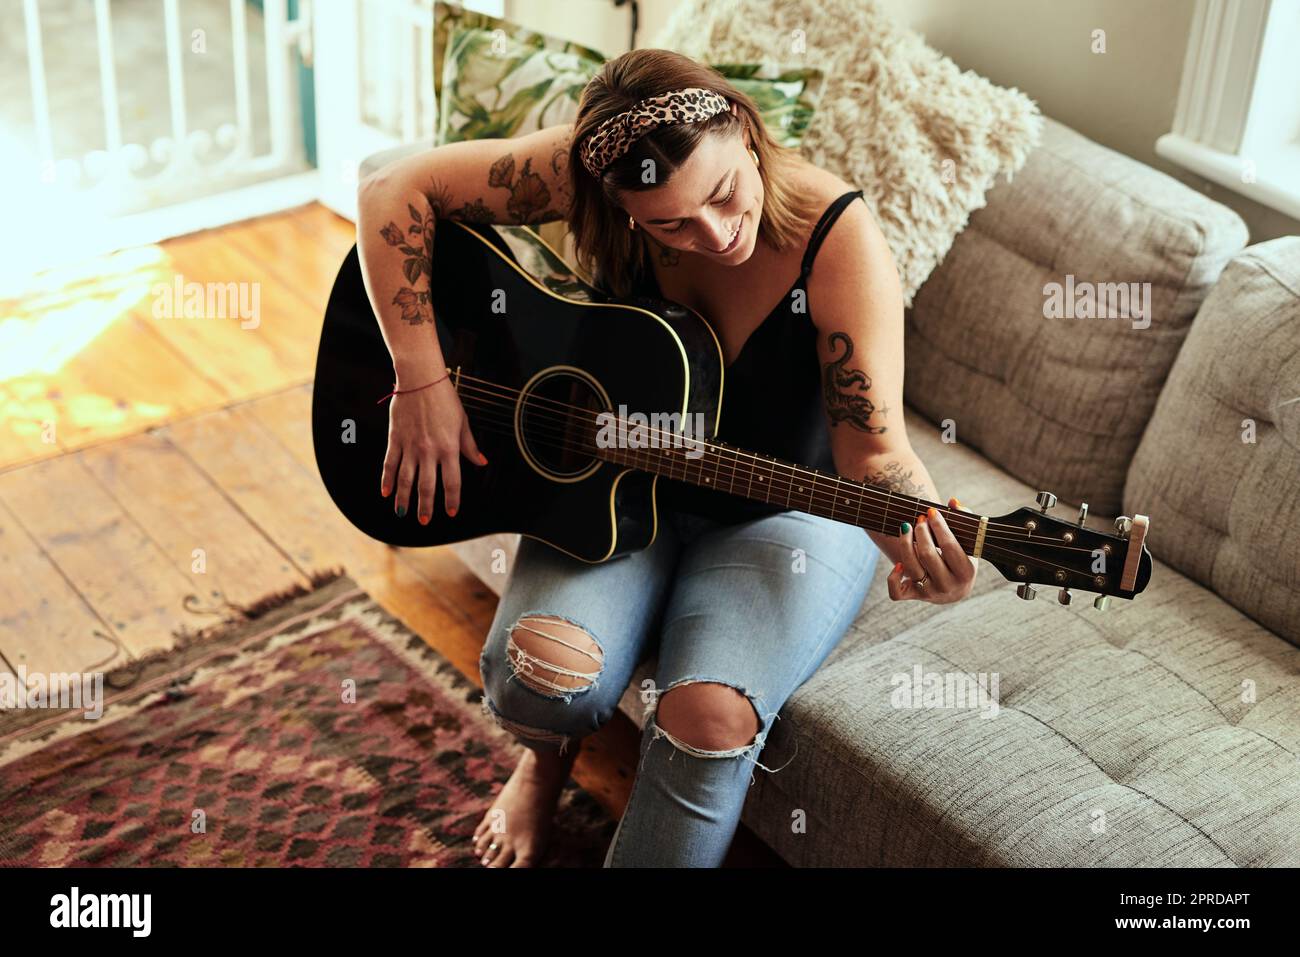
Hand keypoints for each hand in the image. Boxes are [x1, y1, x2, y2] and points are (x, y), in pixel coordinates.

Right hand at [380, 374, 486, 522]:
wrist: (420, 379)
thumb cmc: (445, 399)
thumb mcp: (462, 422)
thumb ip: (469, 446)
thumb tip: (481, 462)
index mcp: (449, 448)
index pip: (452, 482)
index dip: (452, 500)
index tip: (451, 513)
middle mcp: (429, 451)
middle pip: (426, 486)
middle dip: (425, 506)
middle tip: (424, 521)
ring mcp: (410, 446)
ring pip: (405, 479)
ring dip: (404, 498)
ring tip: (403, 513)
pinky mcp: (395, 439)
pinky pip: (389, 464)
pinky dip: (386, 480)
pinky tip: (385, 493)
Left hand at [887, 496, 978, 603]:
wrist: (956, 589)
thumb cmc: (962, 557)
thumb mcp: (969, 542)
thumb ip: (964, 519)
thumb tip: (952, 502)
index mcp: (966, 572)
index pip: (950, 546)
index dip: (939, 527)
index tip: (931, 511)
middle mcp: (948, 585)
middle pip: (927, 555)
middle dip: (921, 532)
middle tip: (920, 518)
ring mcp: (930, 593)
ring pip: (911, 568)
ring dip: (905, 543)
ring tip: (906, 527)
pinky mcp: (915, 596)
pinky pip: (897, 593)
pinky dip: (892, 578)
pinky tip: (897, 563)